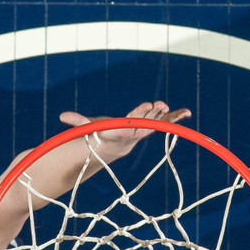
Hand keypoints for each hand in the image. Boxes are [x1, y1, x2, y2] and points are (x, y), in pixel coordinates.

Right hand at [59, 101, 191, 158]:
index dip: (130, 124)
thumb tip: (62, 116)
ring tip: (163, 104)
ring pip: (155, 122)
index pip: (124, 128)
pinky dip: (176, 117)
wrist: (115, 145)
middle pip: (142, 125)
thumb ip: (78, 122)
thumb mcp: (88, 128)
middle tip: (153, 105)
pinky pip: (166, 121)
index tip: (133, 123)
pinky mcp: (153, 125)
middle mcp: (134, 133)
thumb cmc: (99, 134)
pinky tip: (187, 112)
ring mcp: (145, 129)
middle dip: (148, 116)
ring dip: (161, 114)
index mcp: (118, 133)